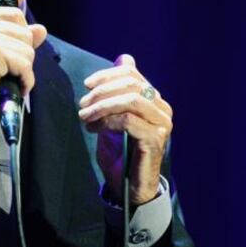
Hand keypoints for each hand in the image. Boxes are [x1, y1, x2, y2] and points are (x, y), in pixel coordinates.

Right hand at [0, 6, 47, 134]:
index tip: (2, 58)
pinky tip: (9, 88)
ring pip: (28, 50)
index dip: (18, 40)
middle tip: (0, 72)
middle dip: (21, 56)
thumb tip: (41, 29)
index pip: (16, 16)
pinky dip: (24, 81)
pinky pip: (25, 65)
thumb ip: (17, 38)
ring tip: (2, 80)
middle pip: (25, 33)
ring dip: (22, 71)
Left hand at [78, 54, 172, 205]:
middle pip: (131, 84)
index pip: (132, 74)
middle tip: (82, 104)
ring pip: (131, 100)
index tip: (87, 84)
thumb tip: (124, 58)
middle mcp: (162, 109)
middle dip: (102, 91)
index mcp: (154, 100)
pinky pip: (128, 120)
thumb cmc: (121, 153)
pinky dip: (106, 121)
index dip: (108, 75)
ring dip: (102, 105)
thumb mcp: (115, 116)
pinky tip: (94, 129)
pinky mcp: (155, 139)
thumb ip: (118, 91)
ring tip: (84, 116)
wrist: (130, 188)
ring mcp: (162, 124)